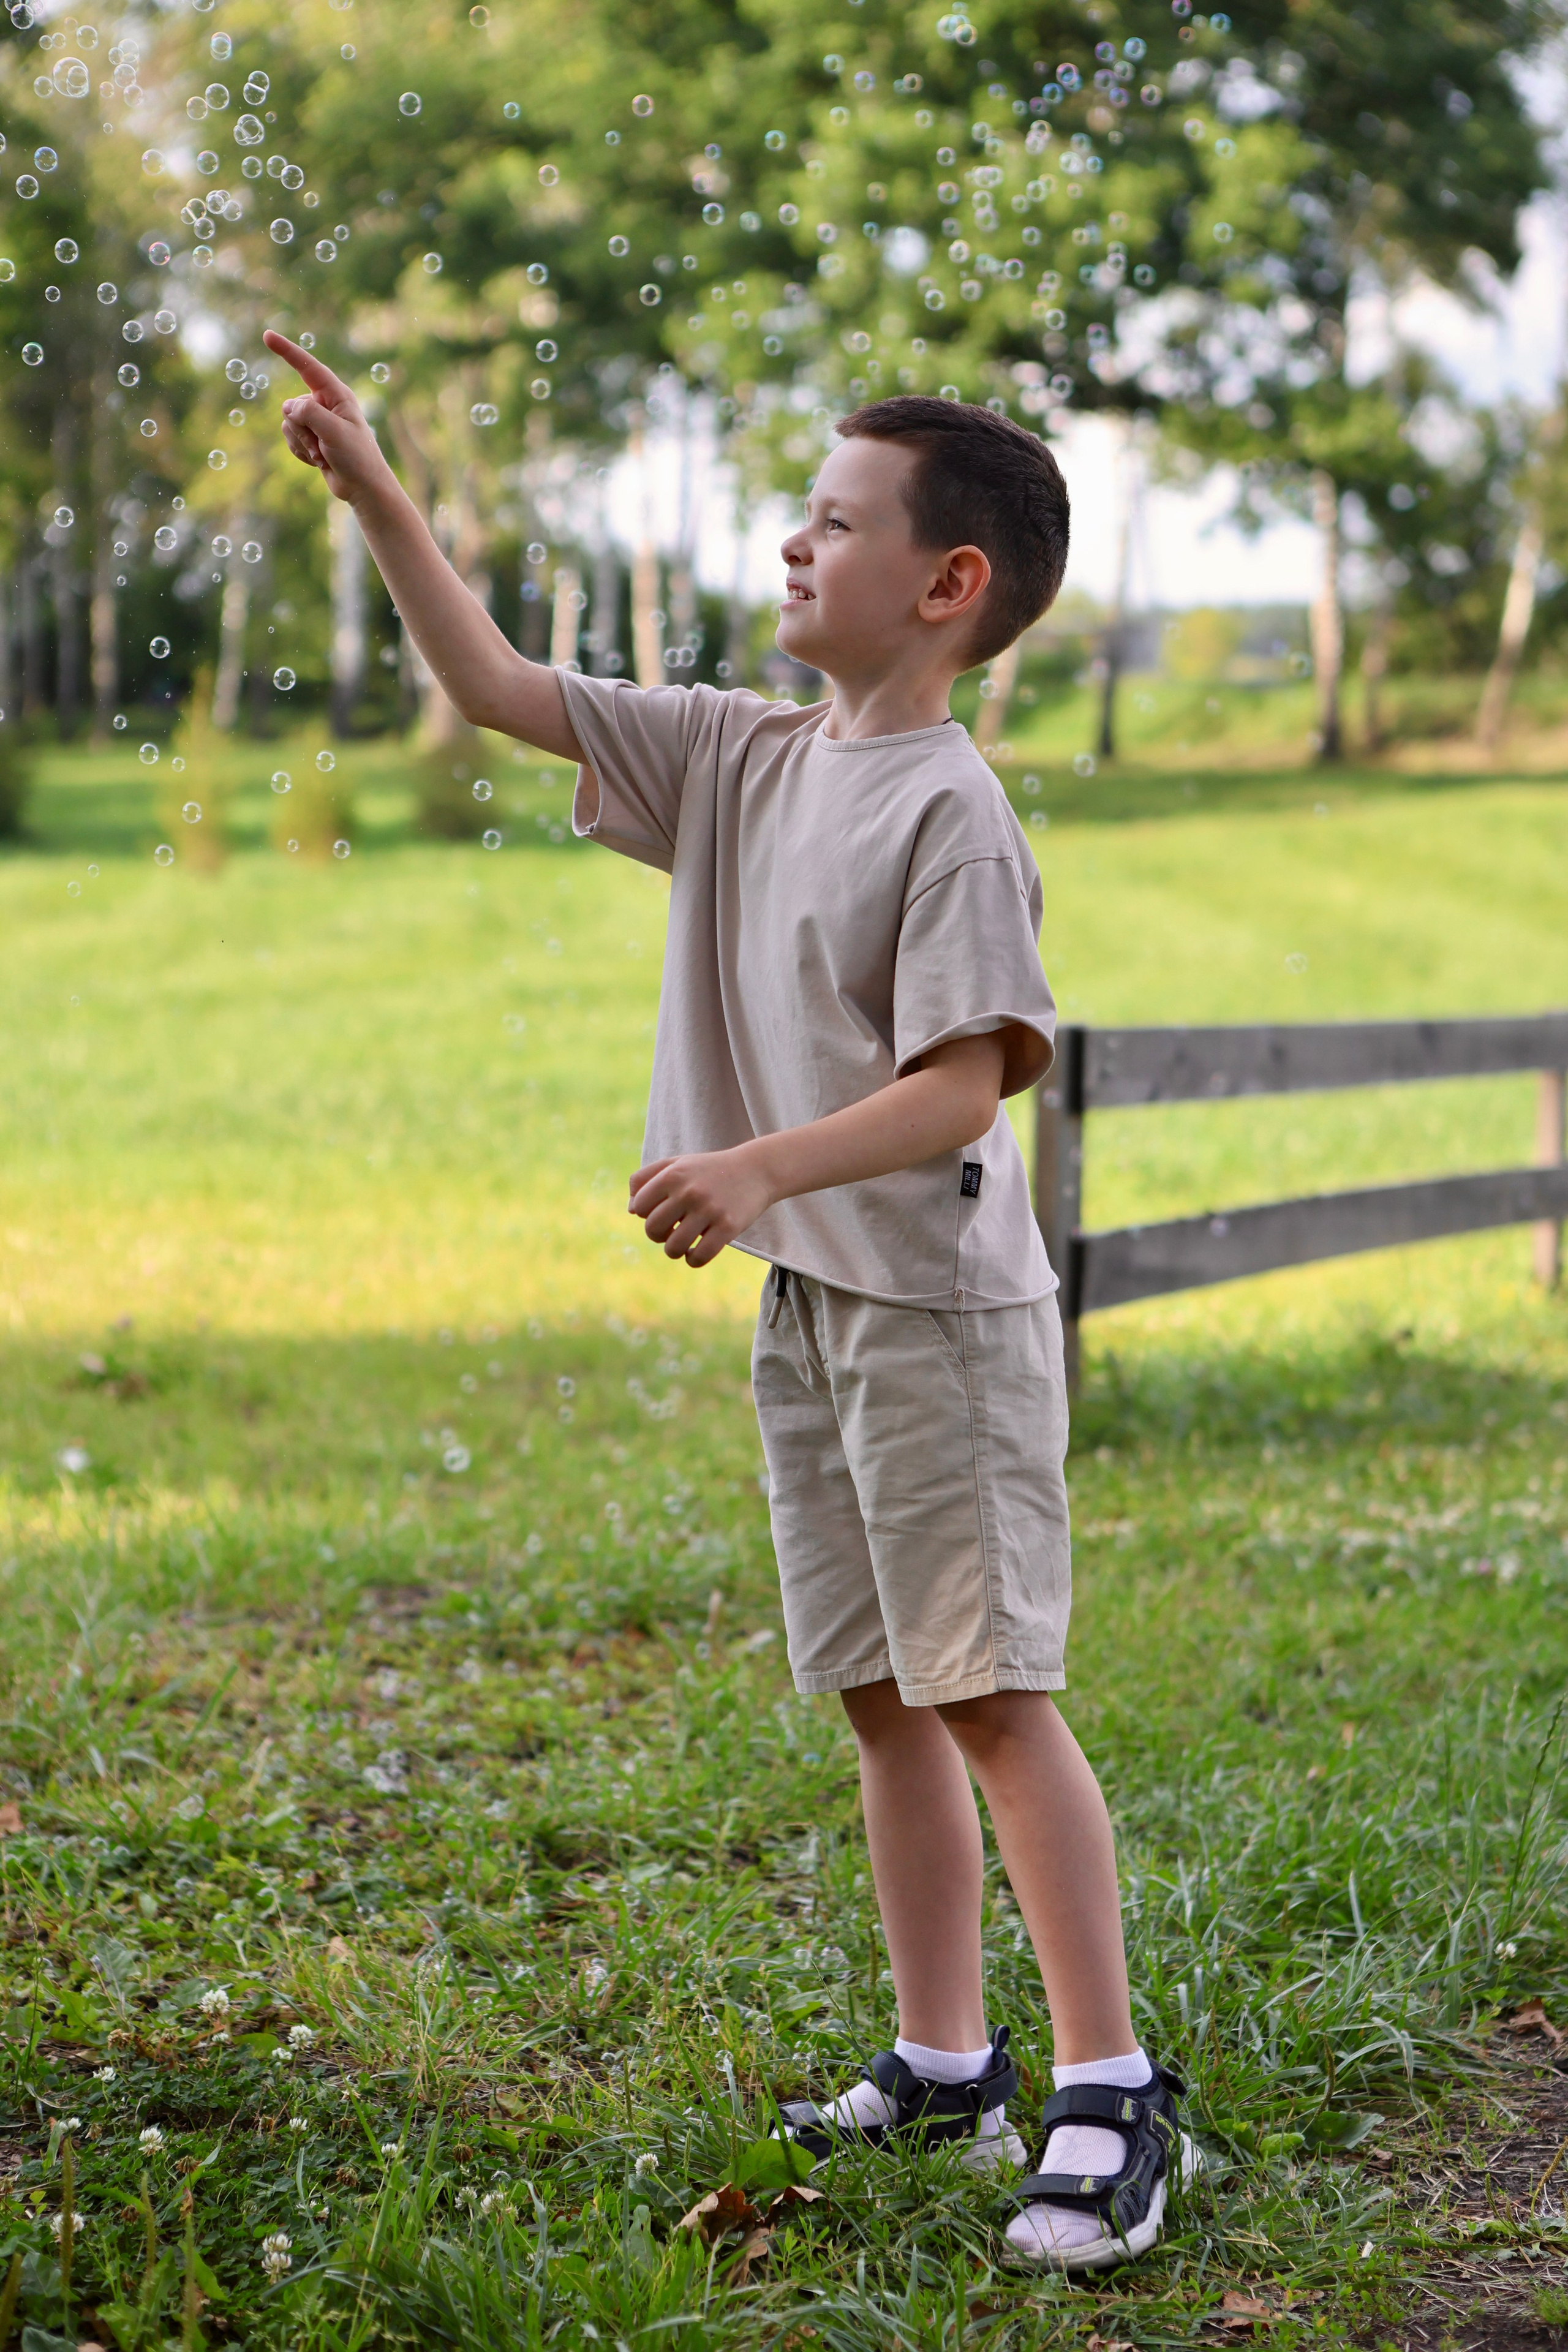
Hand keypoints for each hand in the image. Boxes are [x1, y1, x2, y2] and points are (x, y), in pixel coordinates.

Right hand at [263, 329, 394, 505]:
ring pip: (288, 423)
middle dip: (302, 430)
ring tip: (324, 455)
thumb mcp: (334, 431)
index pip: (307, 367)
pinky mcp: (311, 437)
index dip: (287, 351)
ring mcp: (317, 421)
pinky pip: (290, 438)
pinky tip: (319, 461)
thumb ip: (309, 413)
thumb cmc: (357, 457)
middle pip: (292, 406)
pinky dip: (301, 452)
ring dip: (302, 444)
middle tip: (324, 446)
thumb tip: (288, 407)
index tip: (267, 335)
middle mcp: (325, 404)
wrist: (363, 488)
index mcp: (336, 395)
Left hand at [628, 1147, 773, 1266]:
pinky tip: (696, 1252)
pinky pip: (699, 1257)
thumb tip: (631, 1210)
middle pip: (652, 1229)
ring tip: (683, 1245)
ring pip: (673, 1247)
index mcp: (673, 1174)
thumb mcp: (677, 1163)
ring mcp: (709, 1209)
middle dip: (658, 1236)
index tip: (661, 1213)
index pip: (638, 1207)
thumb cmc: (710, 1170)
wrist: (756, 1170)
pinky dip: (693, 1260)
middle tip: (672, 1230)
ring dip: (674, 1251)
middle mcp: (688, 1191)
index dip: (645, 1215)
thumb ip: (647, 1179)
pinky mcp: (728, 1226)